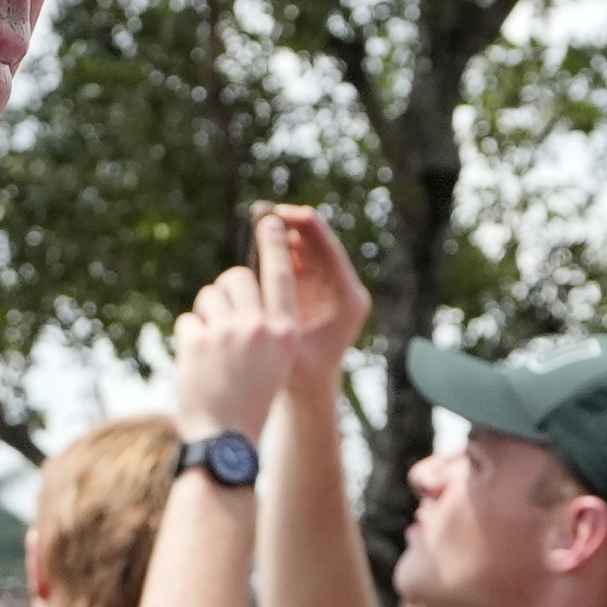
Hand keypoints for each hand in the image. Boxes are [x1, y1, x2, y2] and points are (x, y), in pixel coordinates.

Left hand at [169, 262, 298, 440]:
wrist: (225, 438)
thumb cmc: (249, 399)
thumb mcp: (272, 361)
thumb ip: (263, 325)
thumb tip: (238, 282)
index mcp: (285, 333)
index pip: (281, 276)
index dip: (274, 245)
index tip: (270, 221)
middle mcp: (260, 328)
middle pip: (237, 277)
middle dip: (225, 288)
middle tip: (220, 312)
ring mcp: (227, 334)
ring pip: (209, 297)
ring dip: (205, 315)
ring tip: (209, 348)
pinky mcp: (197, 341)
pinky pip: (187, 320)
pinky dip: (187, 338)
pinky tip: (195, 363)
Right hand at [255, 206, 372, 389]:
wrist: (309, 393)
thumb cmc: (298, 372)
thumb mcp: (286, 336)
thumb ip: (278, 304)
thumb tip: (261, 265)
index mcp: (349, 297)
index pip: (328, 249)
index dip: (304, 227)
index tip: (279, 214)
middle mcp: (345, 288)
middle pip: (319, 245)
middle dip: (291, 228)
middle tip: (263, 214)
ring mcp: (330, 288)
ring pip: (307, 250)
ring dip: (283, 237)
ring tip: (258, 227)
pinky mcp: (316, 291)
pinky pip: (299, 261)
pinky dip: (280, 252)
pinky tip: (257, 246)